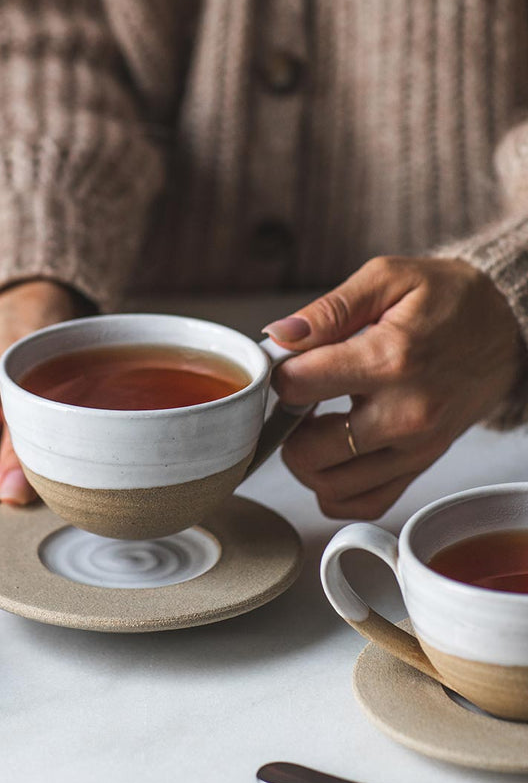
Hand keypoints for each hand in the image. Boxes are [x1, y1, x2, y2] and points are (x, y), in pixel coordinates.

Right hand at [0, 280, 86, 533]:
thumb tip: (12, 498)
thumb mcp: (19, 383)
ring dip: (20, 515)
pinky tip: (57, 498)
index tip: (13, 552)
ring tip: (60, 517)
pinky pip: (6, 487)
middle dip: (6, 529)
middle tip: (52, 536)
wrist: (27, 309)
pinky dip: (28, 497)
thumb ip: (14, 441)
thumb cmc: (18, 333)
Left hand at [265, 257, 521, 519]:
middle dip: (285, 424)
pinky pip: (365, 503)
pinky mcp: (421, 465)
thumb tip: (278, 335)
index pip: (298, 386)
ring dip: (306, 458)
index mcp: (390, 359)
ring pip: (331, 486)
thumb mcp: (388, 278)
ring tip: (314, 422)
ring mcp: (415, 447)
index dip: (279, 372)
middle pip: (309, 451)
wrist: (506, 330)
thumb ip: (329, 309)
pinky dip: (335, 489)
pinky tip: (333, 453)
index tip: (288, 361)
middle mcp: (405, 413)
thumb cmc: (445, 299)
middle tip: (297, 397)